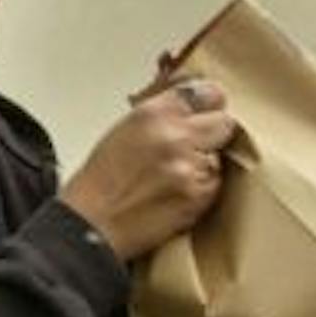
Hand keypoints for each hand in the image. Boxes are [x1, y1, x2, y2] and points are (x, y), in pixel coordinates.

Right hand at [60, 77, 236, 260]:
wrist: (91, 223)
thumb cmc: (100, 181)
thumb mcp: (125, 129)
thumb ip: (162, 115)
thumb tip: (190, 108)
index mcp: (154, 113)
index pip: (207, 93)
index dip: (209, 103)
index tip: (207, 109)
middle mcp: (176, 136)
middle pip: (224, 122)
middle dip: (213, 132)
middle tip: (195, 144)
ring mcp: (191, 167)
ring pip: (220, 156)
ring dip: (204, 163)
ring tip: (175, 176)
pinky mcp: (199, 196)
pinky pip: (215, 183)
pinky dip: (201, 188)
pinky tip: (175, 193)